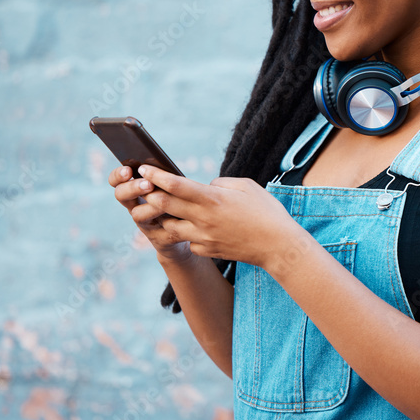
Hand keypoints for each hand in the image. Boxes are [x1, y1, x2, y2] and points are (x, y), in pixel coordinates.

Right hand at [108, 165, 190, 263]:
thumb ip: (164, 178)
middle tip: (149, 184)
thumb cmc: (179, 201)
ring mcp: (145, 224)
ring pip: (138, 215)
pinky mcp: (159, 239)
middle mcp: (135, 207)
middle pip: (121, 195)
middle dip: (133, 188)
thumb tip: (164, 166)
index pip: (117, 181)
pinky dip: (170, 224)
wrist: (188, 231)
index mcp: (135, 191)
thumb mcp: (171, 187)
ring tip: (167, 203)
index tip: (128, 170)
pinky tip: (180, 217)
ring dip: (152, 207)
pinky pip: (160, 232)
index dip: (118, 175)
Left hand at [136, 165, 302, 268]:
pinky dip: (186, 232)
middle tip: (142, 187)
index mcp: (213, 199)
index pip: (175, 185)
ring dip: (163, 216)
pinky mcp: (207, 251)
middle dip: (149, 194)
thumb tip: (205, 186)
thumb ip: (220, 183)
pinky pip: (188, 240)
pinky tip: (192, 227)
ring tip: (162, 208)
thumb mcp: (245, 186)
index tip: (143, 168)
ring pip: (169, 226)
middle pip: (165, 205)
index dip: (156, 175)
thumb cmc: (266, 211)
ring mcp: (203, 237)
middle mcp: (203, 219)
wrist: (277, 246)